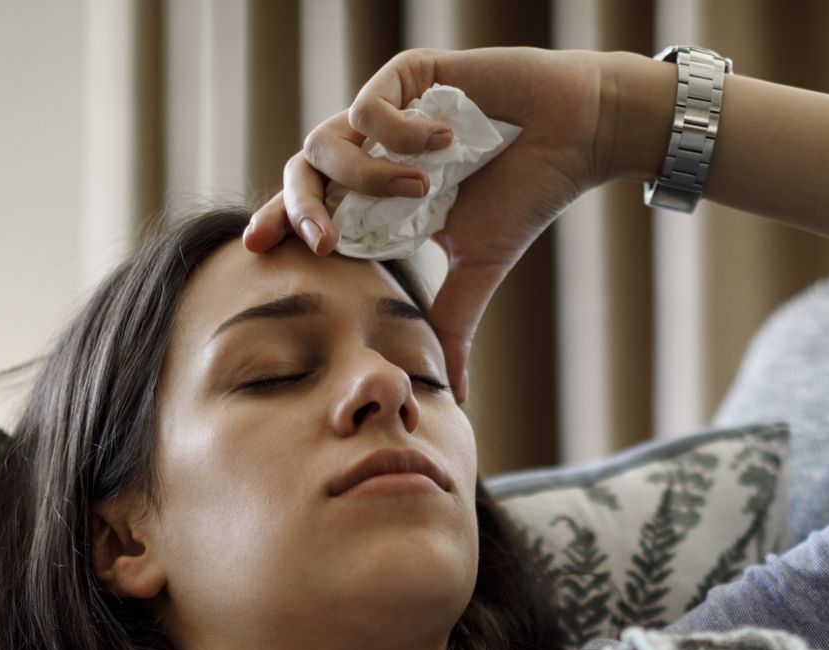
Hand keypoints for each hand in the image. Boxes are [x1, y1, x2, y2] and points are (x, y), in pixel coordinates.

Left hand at [244, 46, 616, 404]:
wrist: (574, 137)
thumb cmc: (525, 196)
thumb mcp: (477, 269)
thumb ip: (452, 324)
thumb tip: (459, 396)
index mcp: (378, 195)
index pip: (313, 209)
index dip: (280, 224)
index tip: (254, 250)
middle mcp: (373, 150)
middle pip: (300, 172)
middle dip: (300, 210)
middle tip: (319, 244)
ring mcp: (387, 111)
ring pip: (326, 139)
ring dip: (367, 176)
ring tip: (423, 190)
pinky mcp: (407, 75)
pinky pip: (369, 108)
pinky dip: (401, 134)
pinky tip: (448, 142)